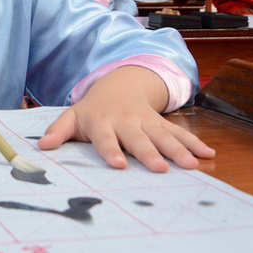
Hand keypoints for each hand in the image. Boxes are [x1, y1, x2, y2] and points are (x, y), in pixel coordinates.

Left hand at [38, 68, 214, 171]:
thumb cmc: (93, 110)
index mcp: (102, 122)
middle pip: (138, 139)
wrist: (119, 84)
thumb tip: (43, 146)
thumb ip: (58, 131)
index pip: (106, 138)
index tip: (118, 164)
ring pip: (163, 136)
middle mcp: (126, 121)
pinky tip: (209, 155)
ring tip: (192, 164)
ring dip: (178, 150)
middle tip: (159, 168)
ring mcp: (147, 121)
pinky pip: (180, 132)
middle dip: (149, 153)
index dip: (111, 150)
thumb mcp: (72, 117)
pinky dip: (195, 143)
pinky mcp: (163, 122)